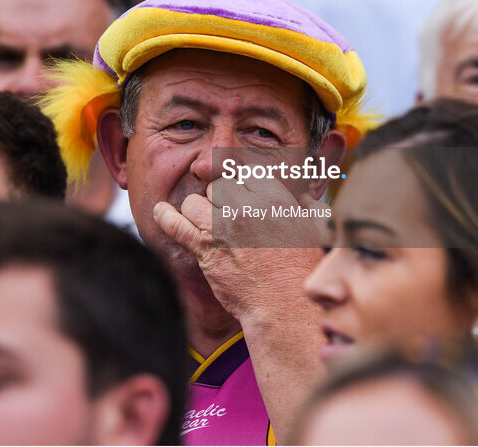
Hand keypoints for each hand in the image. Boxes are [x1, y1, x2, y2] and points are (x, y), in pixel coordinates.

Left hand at [154, 176, 327, 321]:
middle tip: (228, 217)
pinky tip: (160, 211)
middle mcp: (245, 206)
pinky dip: (165, 216)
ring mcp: (222, 227)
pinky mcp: (205, 249)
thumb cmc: (303, 269)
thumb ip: (308, 206)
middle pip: (219, 186)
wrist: (284, 304)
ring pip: (196, 202)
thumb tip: (302, 198)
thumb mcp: (316, 229)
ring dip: (199, 210)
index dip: (239, 184)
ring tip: (205, 222)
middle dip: (220, 199)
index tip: (238, 192)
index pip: (244, 174)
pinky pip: (176, 225)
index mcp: (273, 196)